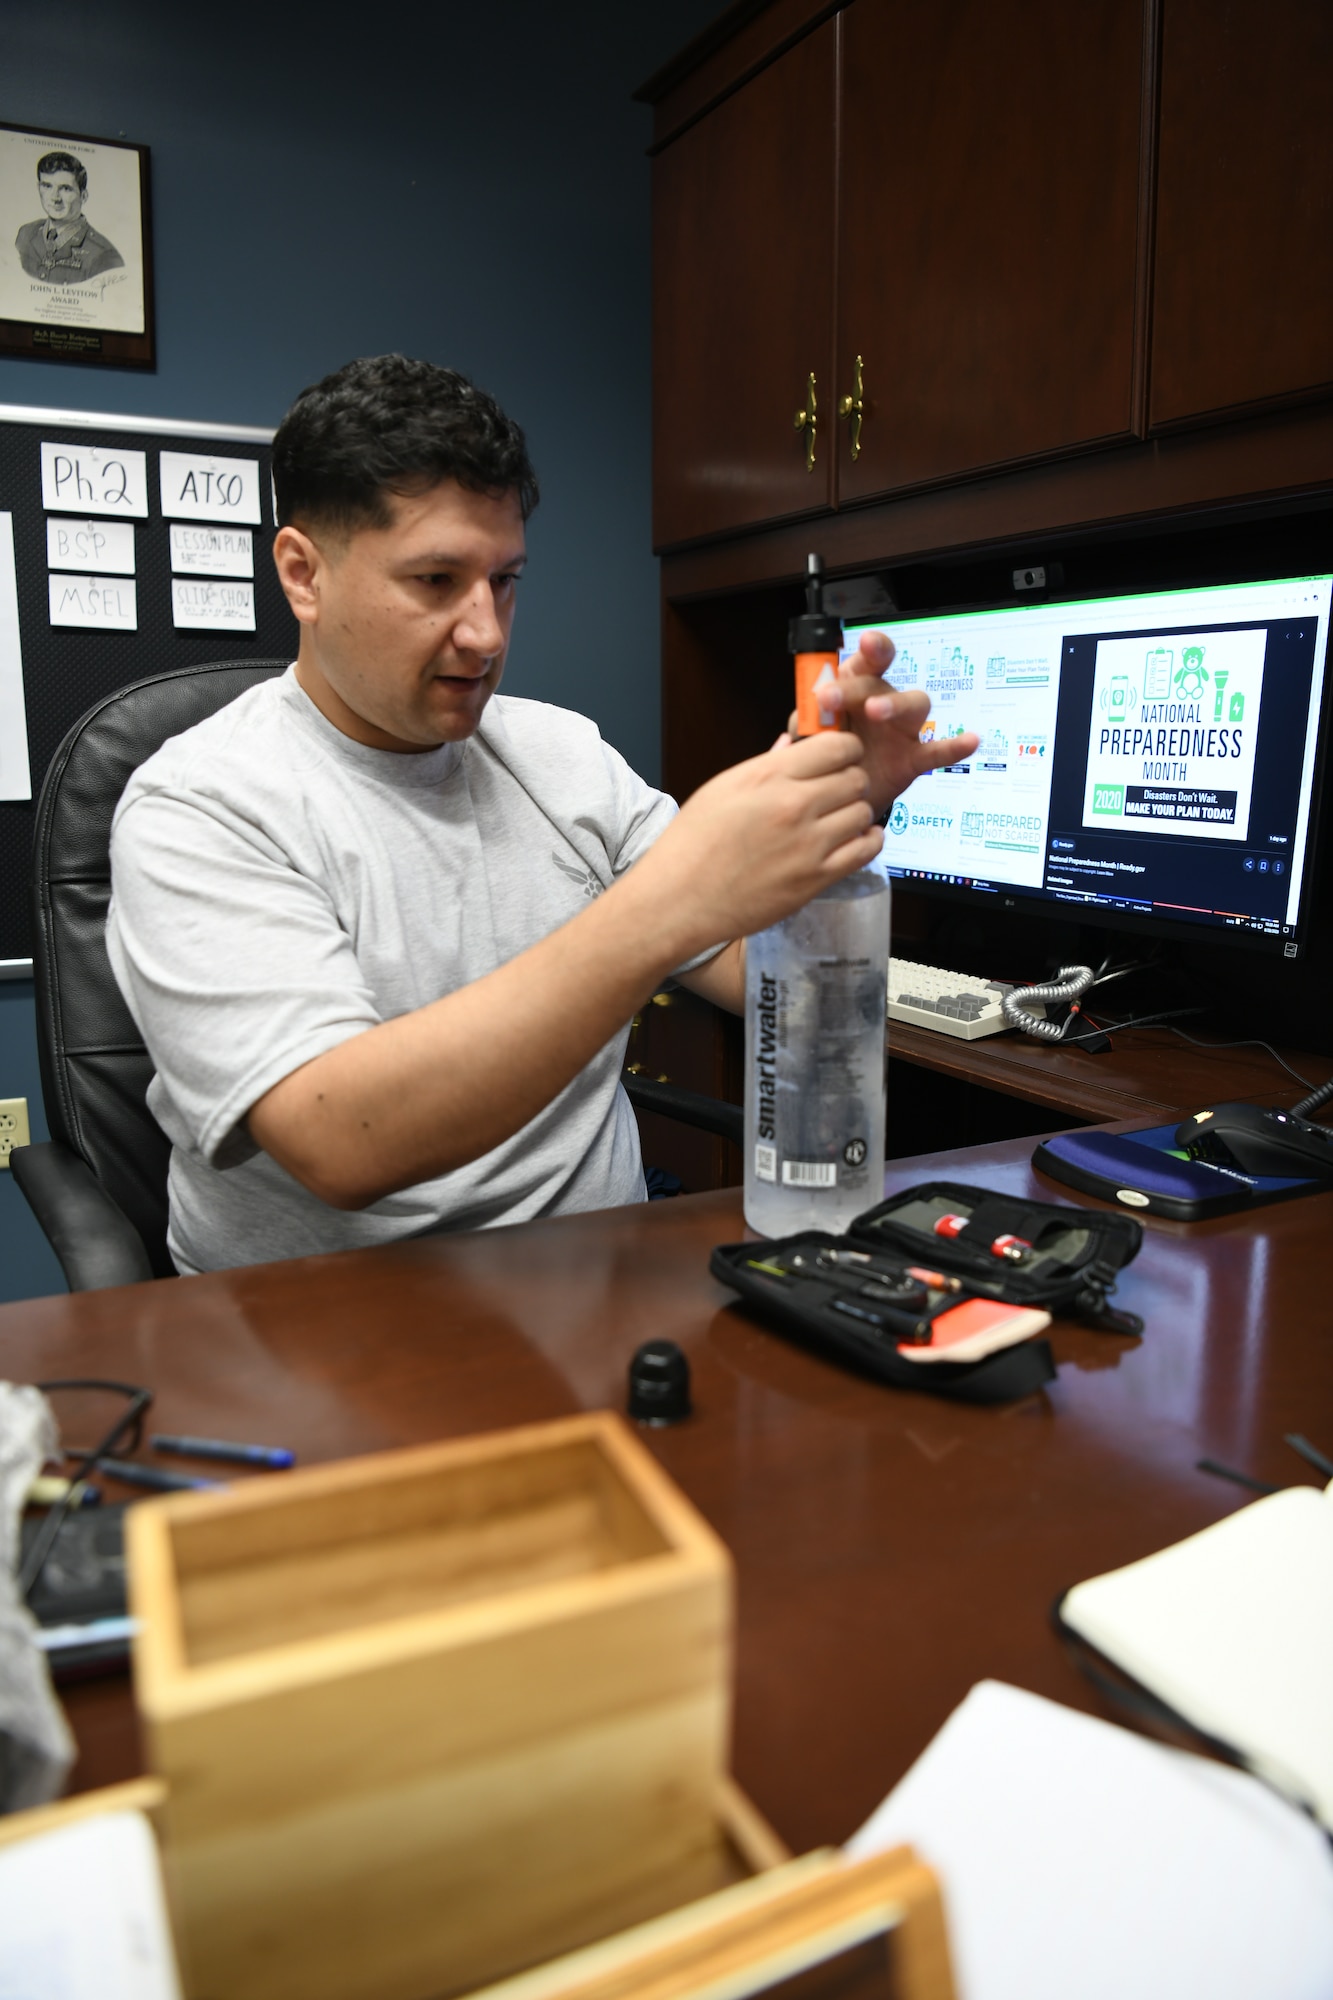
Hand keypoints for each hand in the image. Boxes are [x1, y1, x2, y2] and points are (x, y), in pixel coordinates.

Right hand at [639, 730, 879, 953]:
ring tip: (840, 820)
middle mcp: (793, 805)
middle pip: (856, 778)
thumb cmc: (692, 843)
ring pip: (864, 813)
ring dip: (857, 814)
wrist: (680, 898)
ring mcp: (808, 844)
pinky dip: (868, 842)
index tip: (839, 758)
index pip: (838, 746)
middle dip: (851, 782)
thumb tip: (792, 744)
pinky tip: (856, 840)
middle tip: (838, 792)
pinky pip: (865, 851)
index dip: (845, 750)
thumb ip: (766, 764)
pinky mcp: (815, 878)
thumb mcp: (722, 788)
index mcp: (769, 776)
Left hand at [789, 630, 980, 814]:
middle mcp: (883, 701)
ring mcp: (902, 729)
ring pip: (914, 704)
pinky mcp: (913, 759)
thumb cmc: (827, 754)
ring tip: (877, 711)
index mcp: (857, 688)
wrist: (838, 796)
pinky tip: (970, 741)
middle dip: (855, 687)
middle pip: (880, 682)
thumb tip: (804, 717)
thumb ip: (808, 723)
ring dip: (895, 704)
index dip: (872, 647)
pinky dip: (954, 746)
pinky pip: (938, 751)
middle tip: (830, 698)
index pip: (868, 659)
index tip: (865, 643)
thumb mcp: (811, 735)